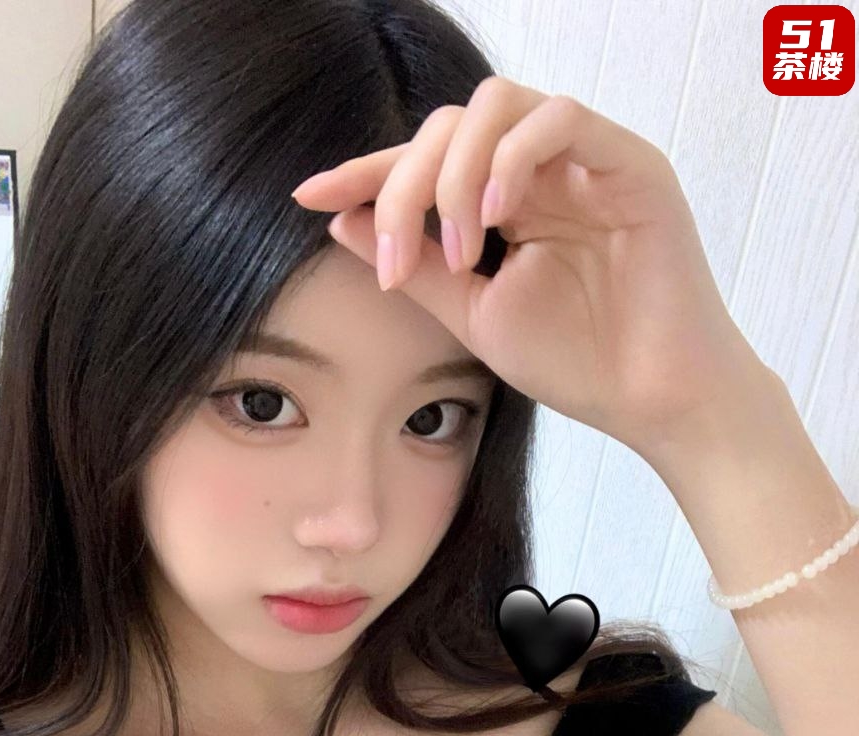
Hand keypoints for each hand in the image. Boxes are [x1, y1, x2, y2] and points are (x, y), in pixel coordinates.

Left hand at [291, 78, 772, 459]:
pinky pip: (561, 119)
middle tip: (393, 258)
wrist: (653, 403)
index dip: (367, 173)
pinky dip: (513, 160)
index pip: (428, 163)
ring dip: (455, 174)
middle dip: (403, 183)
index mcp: (510, 202)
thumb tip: (341, 222)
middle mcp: (545, 171)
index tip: (309, 197)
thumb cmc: (578, 363)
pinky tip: (494, 219)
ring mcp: (589, 161)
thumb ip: (414, 267)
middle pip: (450, 126)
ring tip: (456, 251)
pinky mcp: (632, 163)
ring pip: (499, 106)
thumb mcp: (474, 316)